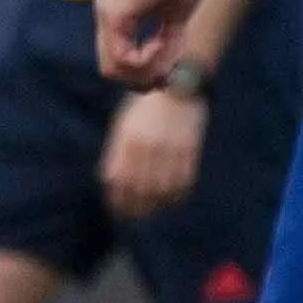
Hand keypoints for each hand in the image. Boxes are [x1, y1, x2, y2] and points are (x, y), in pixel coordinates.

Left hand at [96, 0, 202, 87]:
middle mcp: (108, 18)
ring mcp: (107, 16)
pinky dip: (145, 61)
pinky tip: (161, 48)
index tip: (170, 71)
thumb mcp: (179, 13)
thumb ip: (170, 39)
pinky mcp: (114, 13)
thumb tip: (170, 66)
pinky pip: (122, 57)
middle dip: (142, 80)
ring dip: (144, 73)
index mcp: (121, 17)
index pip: (121, 59)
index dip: (146, 73)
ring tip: (167, 59)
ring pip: (113, 69)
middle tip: (167, 76)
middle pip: (112, 70)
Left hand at [101, 88, 206, 219]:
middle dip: (136, 208)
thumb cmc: (148, 106)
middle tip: (136, 217)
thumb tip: (113, 181)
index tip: (119, 210)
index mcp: (127, 140)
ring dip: (157, 205)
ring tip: (155, 211)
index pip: (118, 180)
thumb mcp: (125, 125)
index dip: (117, 199)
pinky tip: (175, 199)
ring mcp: (169, 149)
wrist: (180, 86)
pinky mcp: (190, 150)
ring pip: (161, 189)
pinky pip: (183, 180)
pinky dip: (178, 195)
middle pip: (139, 188)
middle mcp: (146, 147)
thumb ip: (118, 152)